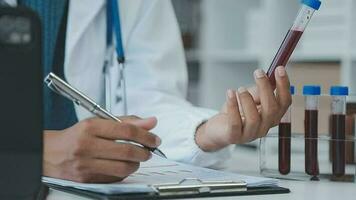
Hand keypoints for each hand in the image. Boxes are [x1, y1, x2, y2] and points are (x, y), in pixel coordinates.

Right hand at [43, 116, 160, 182]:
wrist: (50, 154)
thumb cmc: (77, 136)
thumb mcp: (100, 122)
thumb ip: (127, 122)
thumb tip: (151, 122)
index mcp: (91, 128)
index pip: (127, 131)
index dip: (146, 136)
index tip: (154, 139)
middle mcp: (87, 146)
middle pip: (127, 151)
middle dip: (145, 152)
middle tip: (148, 150)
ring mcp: (86, 165)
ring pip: (123, 168)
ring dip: (136, 164)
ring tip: (136, 158)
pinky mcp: (87, 179)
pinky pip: (115, 178)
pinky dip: (124, 172)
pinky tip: (122, 165)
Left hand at [195, 66, 291, 150]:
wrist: (218, 129)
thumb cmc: (236, 112)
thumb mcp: (250, 98)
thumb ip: (259, 91)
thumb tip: (267, 77)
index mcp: (272, 117)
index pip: (284, 102)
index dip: (284, 86)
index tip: (279, 69)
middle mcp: (264, 127)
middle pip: (272, 109)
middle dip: (266, 89)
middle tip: (258, 73)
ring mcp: (250, 134)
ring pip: (254, 118)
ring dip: (247, 99)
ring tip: (240, 88)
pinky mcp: (234, 136)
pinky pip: (235, 122)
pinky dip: (233, 106)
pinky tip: (230, 93)